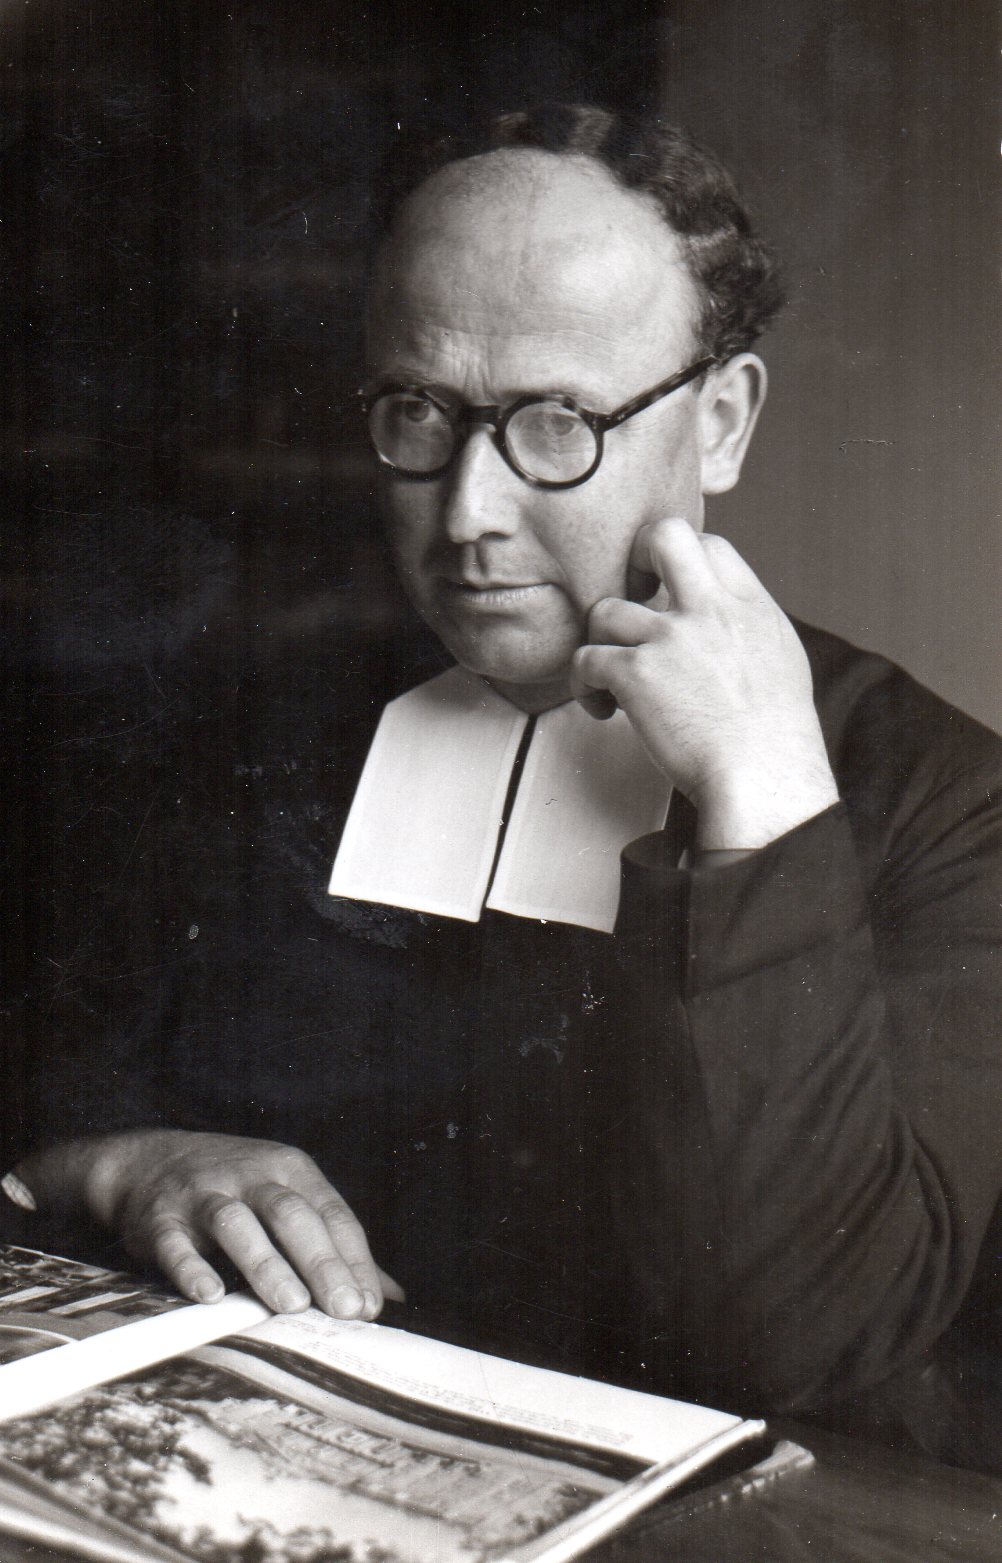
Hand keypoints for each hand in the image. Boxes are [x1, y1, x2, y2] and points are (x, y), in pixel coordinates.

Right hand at [11, 1131, 404, 1319]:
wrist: (149, 1162)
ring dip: (267, 1264)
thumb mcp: (288, 1197)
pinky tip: (212, 1296)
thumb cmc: (236, 1189)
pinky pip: (177, 1244)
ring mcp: (203, 1193)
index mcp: (291, 1170)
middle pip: (292, 1215)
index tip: (369, 1307)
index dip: (353, 1262)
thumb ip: (335, 1246)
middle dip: (321, 1263)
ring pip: (239, 1224)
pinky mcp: (161, 1218)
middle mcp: (251, 1175)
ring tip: (292, 1305)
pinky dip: (194, 1269)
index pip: (332, 1215)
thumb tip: (390, 1296)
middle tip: (343, 1310)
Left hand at [570, 517, 838, 848]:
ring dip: (600, 644)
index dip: (680, 565)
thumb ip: (746, 628)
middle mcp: (709, 610)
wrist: (763, 778)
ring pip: (604, 609)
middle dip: (634, 559)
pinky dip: (584, 685)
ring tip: (611, 680)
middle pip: (662, 536)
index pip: (708, 544)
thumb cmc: (775, 739)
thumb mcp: (779, 661)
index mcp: (749, 606)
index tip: (668, 597)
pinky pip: (585, 659)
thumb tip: (724, 617)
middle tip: (629, 600)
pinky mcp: (636, 674)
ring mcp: (670, 638)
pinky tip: (603, 709)